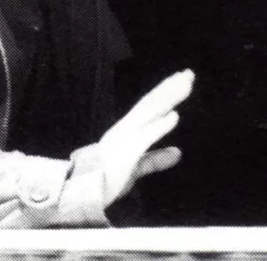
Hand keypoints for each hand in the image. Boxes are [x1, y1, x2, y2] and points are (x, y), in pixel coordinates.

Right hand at [86, 69, 193, 207]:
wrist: (78, 192)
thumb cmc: (103, 181)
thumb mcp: (135, 168)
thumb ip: (155, 159)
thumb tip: (178, 152)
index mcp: (127, 130)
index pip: (150, 107)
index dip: (165, 93)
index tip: (181, 81)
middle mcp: (126, 128)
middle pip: (152, 103)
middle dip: (171, 88)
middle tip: (189, 73)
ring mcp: (126, 136)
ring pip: (150, 111)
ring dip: (169, 96)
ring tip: (186, 82)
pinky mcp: (126, 151)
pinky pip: (146, 136)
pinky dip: (160, 125)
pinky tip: (175, 116)